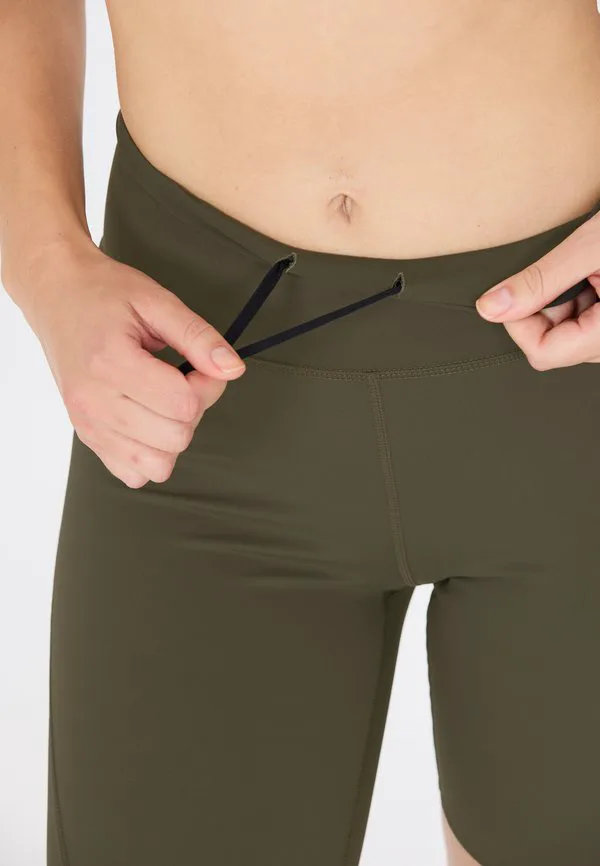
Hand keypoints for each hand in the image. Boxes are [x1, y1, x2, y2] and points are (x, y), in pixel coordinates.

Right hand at [9, 239, 245, 487]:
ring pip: (157, 465)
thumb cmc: (103, 294)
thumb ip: (198, 337)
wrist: (58, 295)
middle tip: (182, 379)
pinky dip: (150, 455)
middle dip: (193, 410)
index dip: (206, 385)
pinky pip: (133, 474)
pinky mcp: (88, 437)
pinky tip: (149, 421)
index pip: (182, 404)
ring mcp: (88, 423)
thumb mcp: (158, 301)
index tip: (201, 366)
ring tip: (164, 401)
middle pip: (175, 437)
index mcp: (110, 363)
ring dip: (173, 437)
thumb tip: (232, 369)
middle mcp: (94, 400)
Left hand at [474, 209, 599, 369]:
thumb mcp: (591, 247)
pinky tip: (593, 273)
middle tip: (568, 270)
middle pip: (552, 344)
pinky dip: (579, 298)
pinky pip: (583, 322)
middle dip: (546, 307)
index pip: (542, 352)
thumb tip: (490, 307)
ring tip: (589, 269)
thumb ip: (540, 280)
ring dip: (565, 301)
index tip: (519, 289)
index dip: (521, 321)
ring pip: (566, 332)